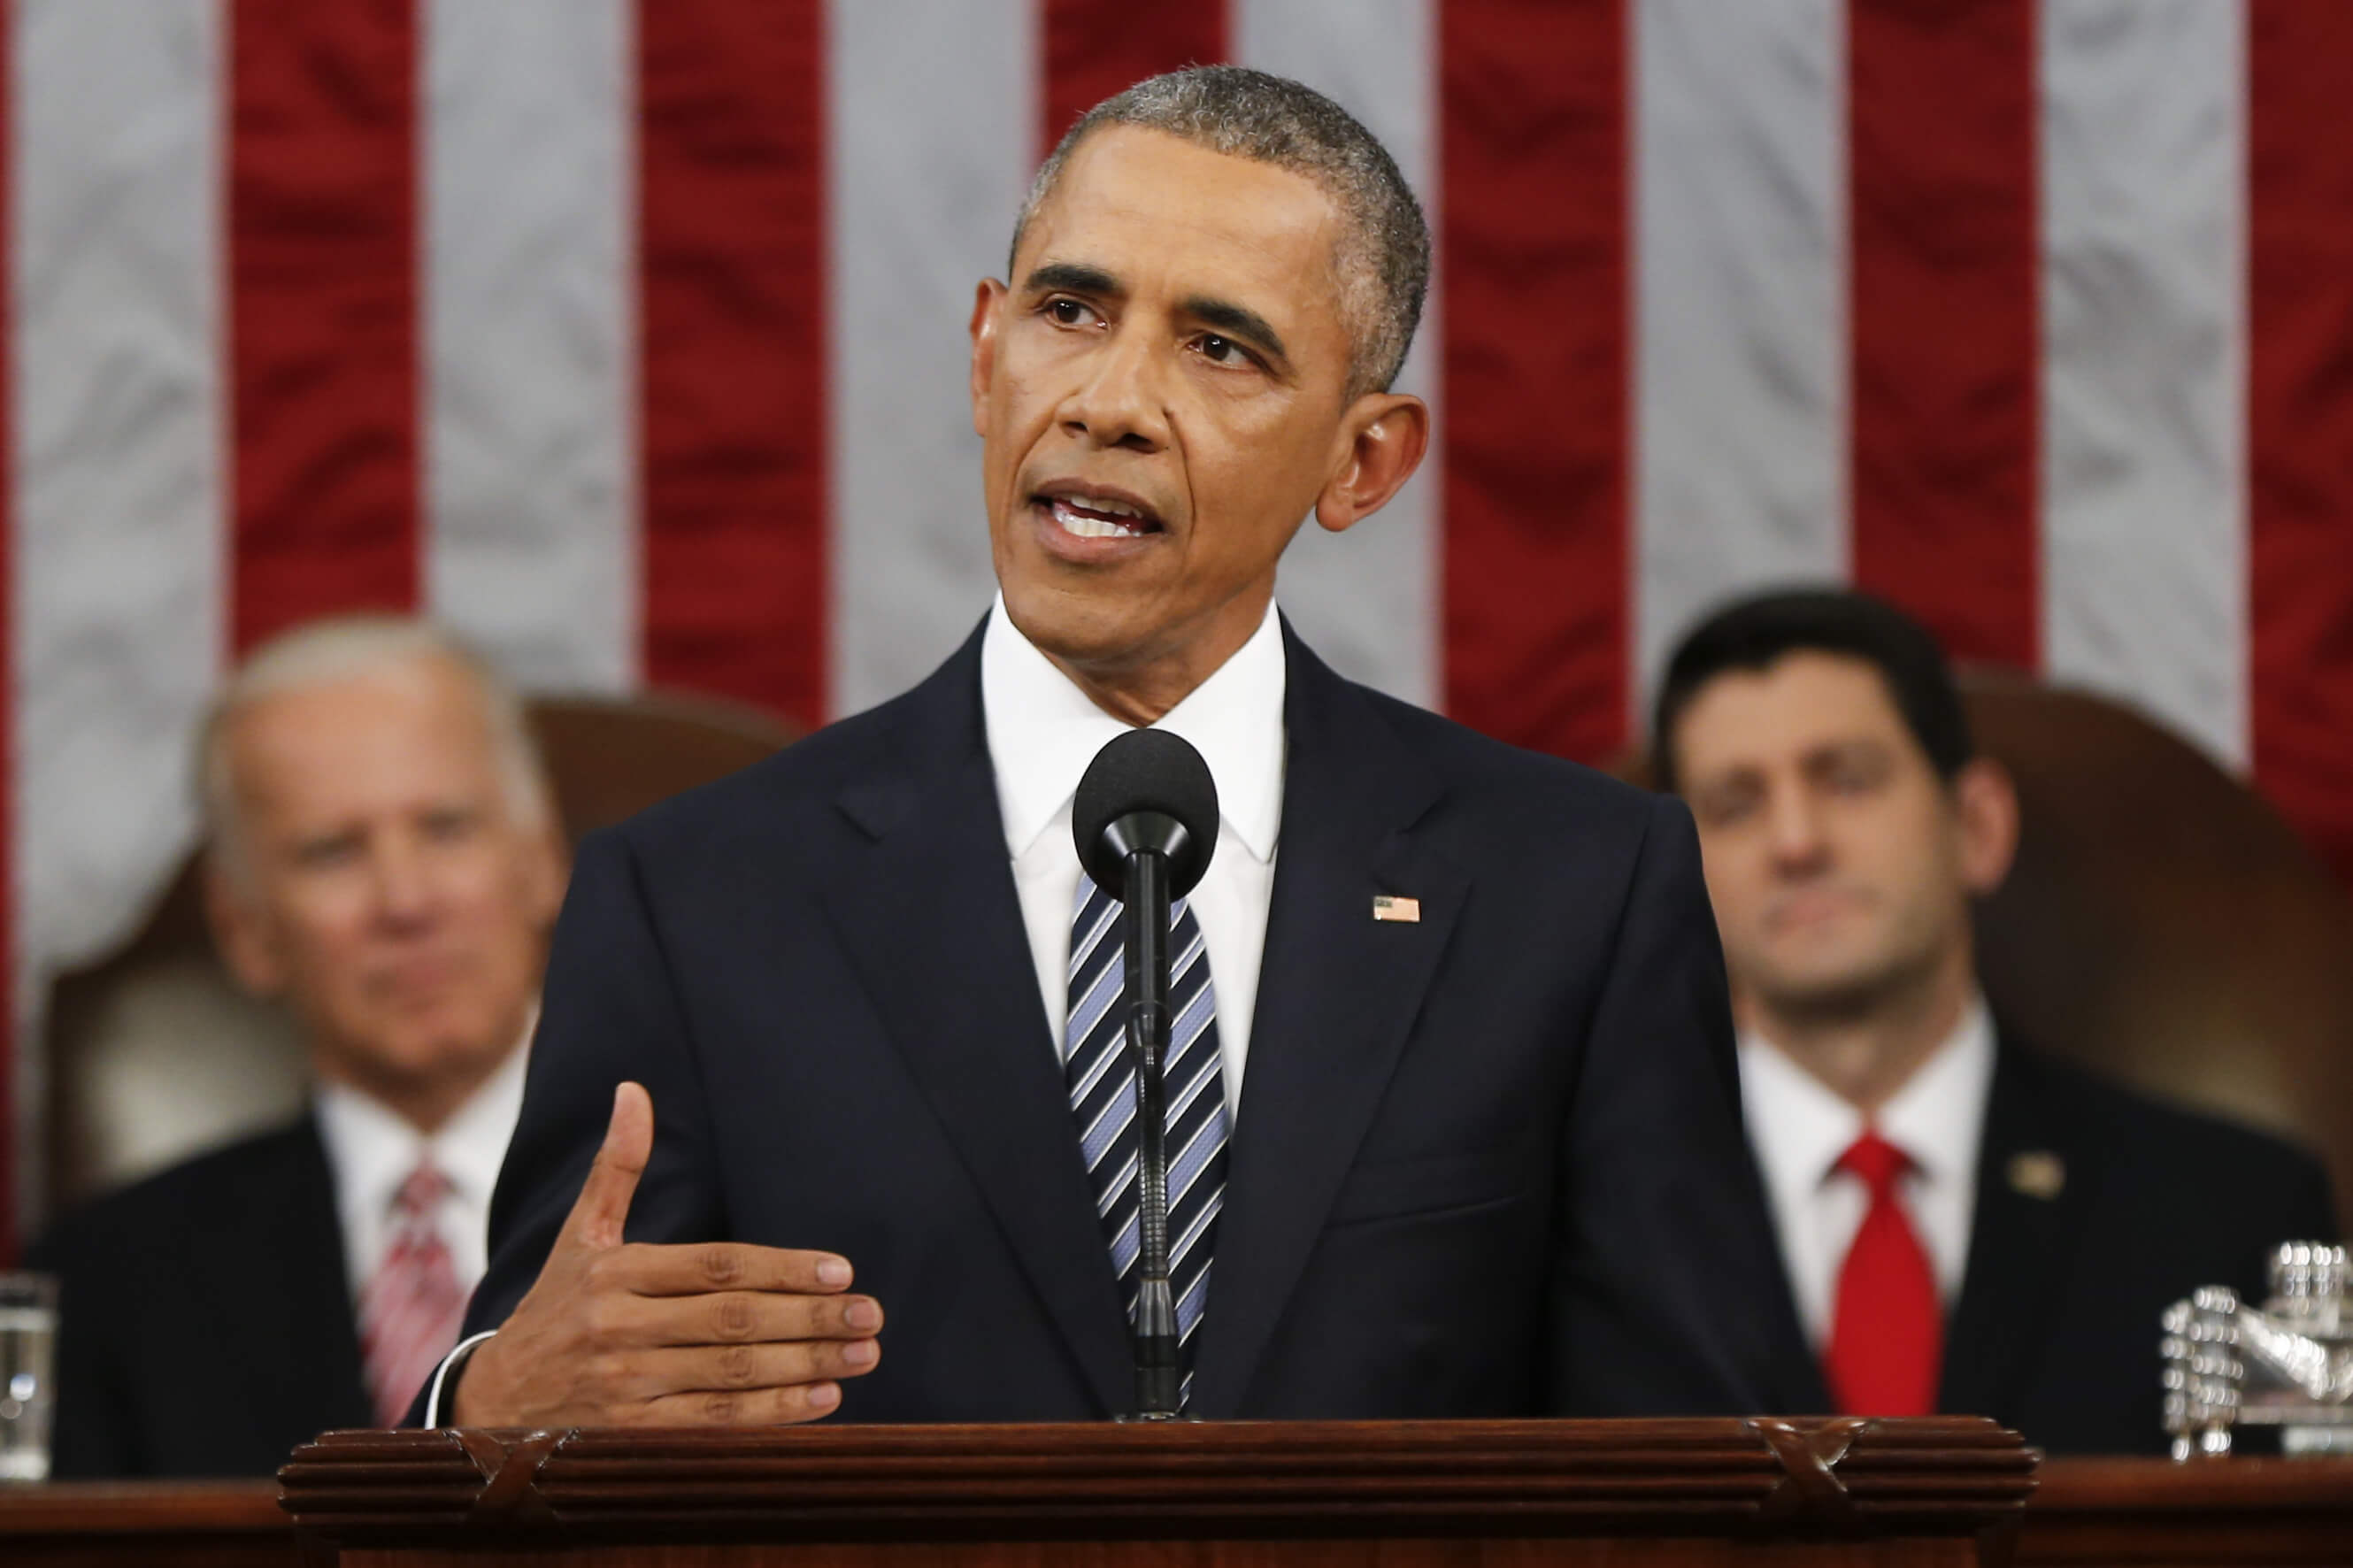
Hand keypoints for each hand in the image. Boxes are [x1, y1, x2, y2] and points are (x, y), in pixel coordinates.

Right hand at [450, 1082, 882, 1426]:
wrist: (491, 1405)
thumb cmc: (555, 1311)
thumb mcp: (579, 1239)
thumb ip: (617, 1169)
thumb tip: (634, 1090)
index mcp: (615, 1273)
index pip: (717, 1266)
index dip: (783, 1269)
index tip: (841, 1272)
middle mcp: (618, 1327)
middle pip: (734, 1320)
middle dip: (811, 1319)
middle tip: (871, 1316)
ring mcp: (623, 1387)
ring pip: (731, 1374)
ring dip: (805, 1365)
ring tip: (862, 1355)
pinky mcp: (628, 1437)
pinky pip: (712, 1425)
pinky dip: (772, 1414)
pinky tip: (822, 1401)